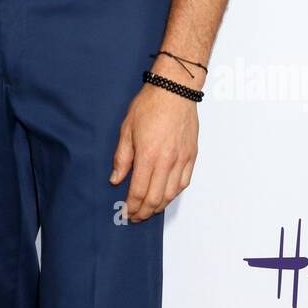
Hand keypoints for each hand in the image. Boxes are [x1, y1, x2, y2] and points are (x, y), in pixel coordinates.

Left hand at [110, 83, 198, 222]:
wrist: (175, 90)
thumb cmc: (150, 105)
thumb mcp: (127, 129)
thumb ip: (122, 158)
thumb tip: (116, 179)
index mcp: (148, 155)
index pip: (139, 191)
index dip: (131, 207)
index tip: (126, 213)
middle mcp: (167, 161)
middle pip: (156, 198)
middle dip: (144, 212)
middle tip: (136, 217)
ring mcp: (182, 159)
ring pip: (172, 194)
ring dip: (160, 206)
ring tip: (149, 210)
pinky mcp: (191, 155)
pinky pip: (184, 182)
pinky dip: (174, 193)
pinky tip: (167, 195)